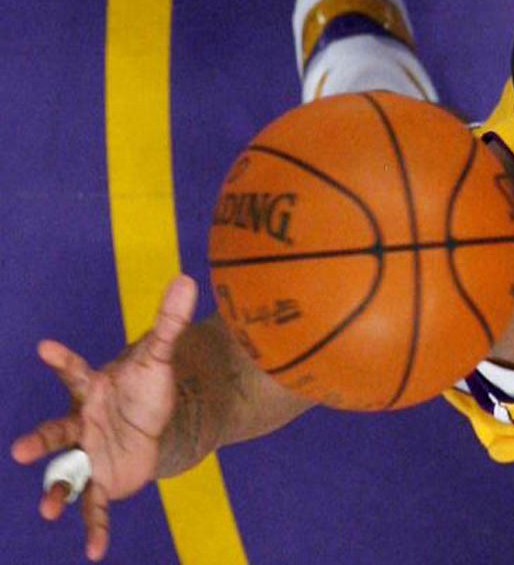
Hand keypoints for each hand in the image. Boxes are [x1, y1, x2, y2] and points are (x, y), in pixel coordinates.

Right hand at [10, 275, 197, 561]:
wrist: (151, 423)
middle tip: (21, 451)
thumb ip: (170, 321)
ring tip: (50, 510)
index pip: (74, 372)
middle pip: (57, 432)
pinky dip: (95, 526)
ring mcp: (88, 454)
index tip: (45, 347)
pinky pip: (95, 505)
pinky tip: (94, 550)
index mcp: (92, 389)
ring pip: (67, 474)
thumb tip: (188, 278)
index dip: (61, 360)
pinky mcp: (103, 479)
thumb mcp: (160, 356)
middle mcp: (82, 423)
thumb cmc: (145, 388)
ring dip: (57, 492)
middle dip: (40, 441)